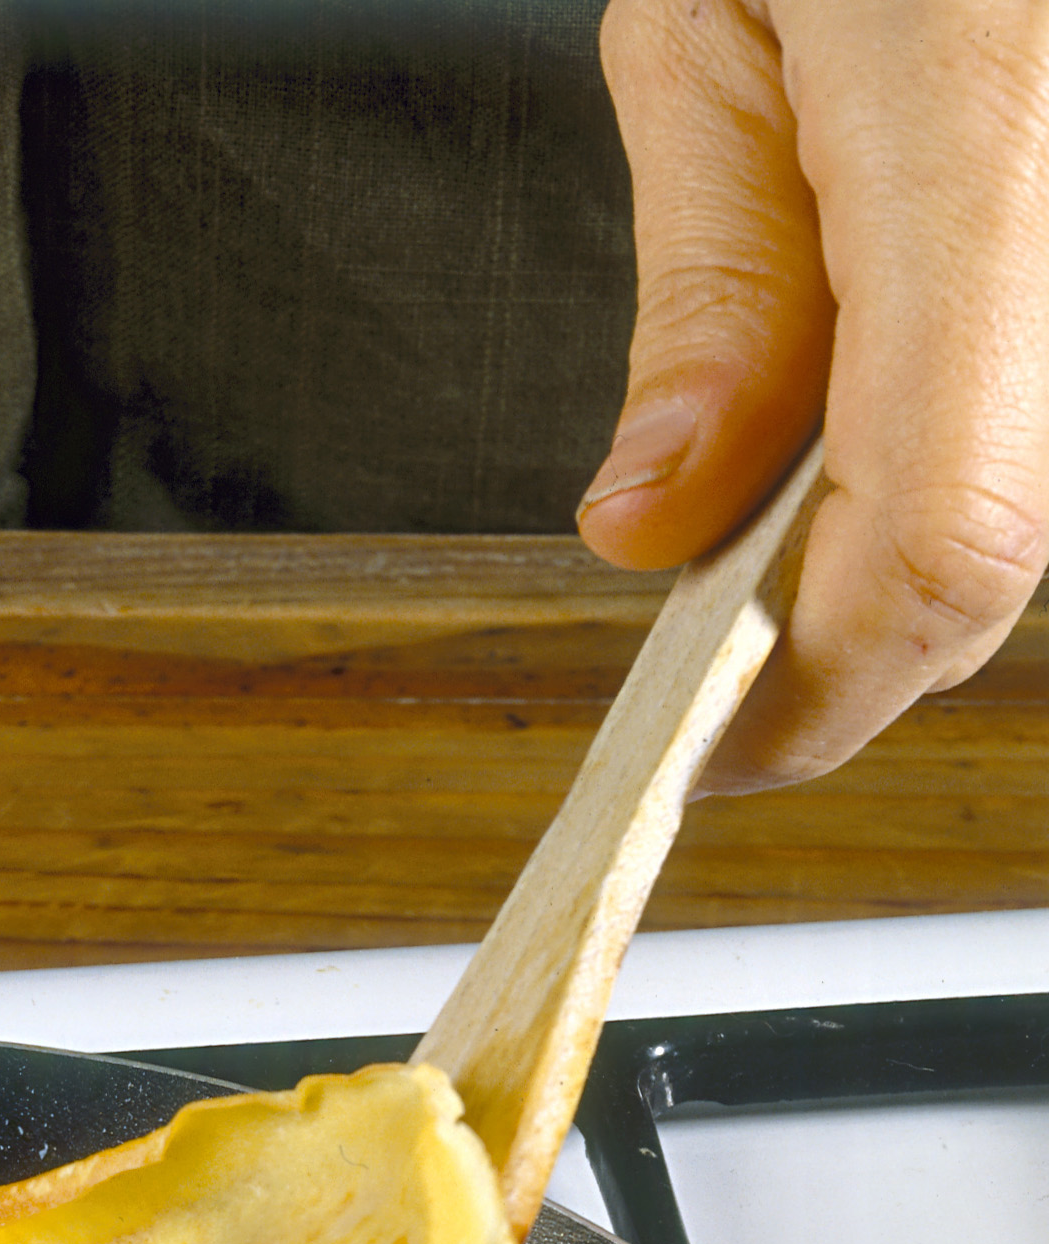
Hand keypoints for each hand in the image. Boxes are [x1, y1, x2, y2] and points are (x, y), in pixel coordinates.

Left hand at [580, 0, 1048, 793]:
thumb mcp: (714, 12)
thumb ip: (711, 298)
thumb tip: (658, 533)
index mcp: (991, 125)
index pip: (941, 546)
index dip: (817, 697)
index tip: (708, 747)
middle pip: (1005, 545)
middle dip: (845, 616)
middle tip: (722, 599)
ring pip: (1048, 491)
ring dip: (911, 521)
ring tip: (801, 442)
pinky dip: (973, 430)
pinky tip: (900, 362)